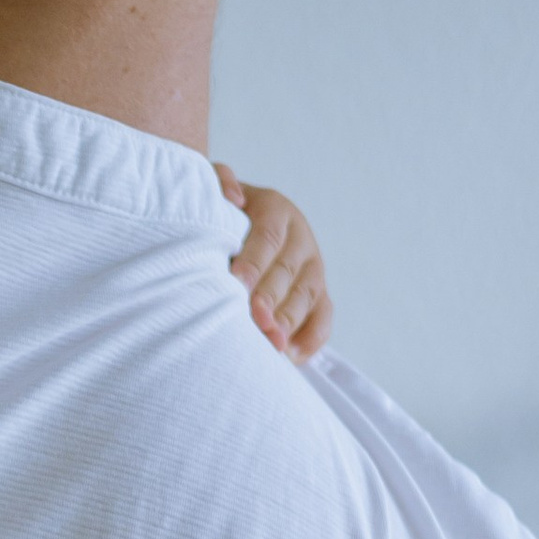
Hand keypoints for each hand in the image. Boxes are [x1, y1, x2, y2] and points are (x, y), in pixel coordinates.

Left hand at [217, 166, 333, 363]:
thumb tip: (232, 196)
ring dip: (289, 322)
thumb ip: (219, 182)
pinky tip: (292, 356)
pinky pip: (324, 318)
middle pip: (288, 271)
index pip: (268, 236)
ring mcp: (313, 267)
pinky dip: (311, 338)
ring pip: (307, 296)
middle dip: (271, 298)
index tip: (237, 283)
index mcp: (275, 209)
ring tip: (271, 344)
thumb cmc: (218, 212)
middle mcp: (300, 238)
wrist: (236, 221)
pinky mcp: (319, 294)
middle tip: (254, 320)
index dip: (254, 261)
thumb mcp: (214, 188)